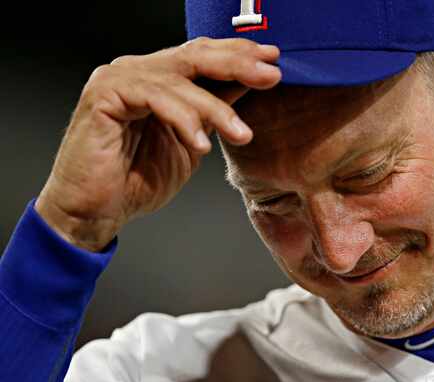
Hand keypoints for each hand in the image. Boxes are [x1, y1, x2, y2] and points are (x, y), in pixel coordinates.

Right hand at [35, 37, 281, 251]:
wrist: (96, 211)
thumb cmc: (136, 181)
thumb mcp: (191, 143)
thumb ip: (213, 114)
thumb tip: (250, 89)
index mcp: (158, 79)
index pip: (203, 56)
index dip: (239, 56)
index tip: (274, 63)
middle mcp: (137, 71)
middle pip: (194, 56)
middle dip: (237, 64)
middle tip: (270, 76)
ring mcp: (118, 79)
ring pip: (179, 80)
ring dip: (216, 108)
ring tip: (241, 134)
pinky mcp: (103, 95)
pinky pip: (153, 97)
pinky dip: (182, 119)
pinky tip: (202, 144)